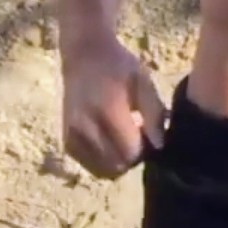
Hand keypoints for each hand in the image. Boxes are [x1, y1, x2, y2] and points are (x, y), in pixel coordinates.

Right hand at [62, 35, 166, 178]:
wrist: (84, 55)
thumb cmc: (119, 66)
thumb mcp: (143, 81)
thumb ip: (154, 113)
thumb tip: (160, 146)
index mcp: (108, 110)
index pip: (131, 152)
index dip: (146, 148)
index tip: (148, 131)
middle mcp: (86, 127)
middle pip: (117, 166)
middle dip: (133, 157)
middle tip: (139, 135)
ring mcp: (73, 136)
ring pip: (103, 171)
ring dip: (119, 161)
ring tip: (125, 137)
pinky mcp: (67, 141)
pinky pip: (90, 166)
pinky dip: (104, 161)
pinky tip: (111, 141)